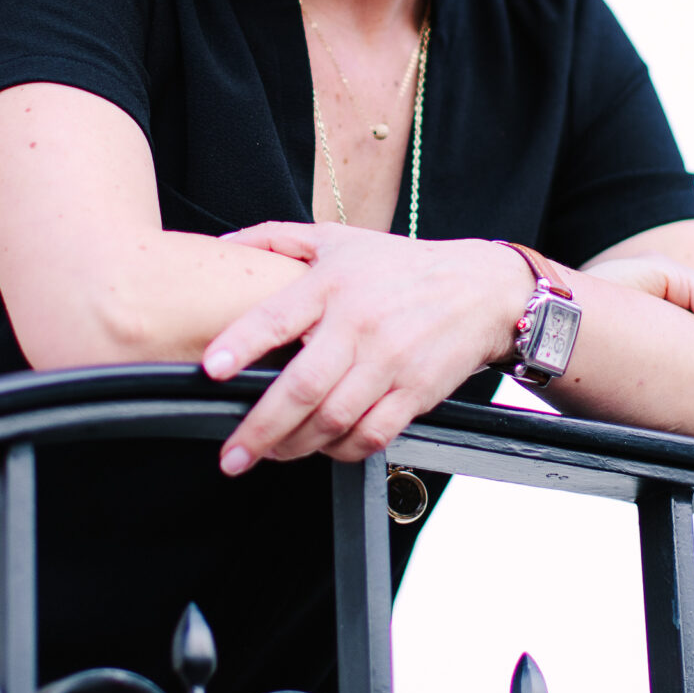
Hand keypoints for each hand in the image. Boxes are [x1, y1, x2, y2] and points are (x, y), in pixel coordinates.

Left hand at [203, 225, 530, 472]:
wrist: (481, 289)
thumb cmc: (402, 266)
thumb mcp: (339, 240)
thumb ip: (277, 239)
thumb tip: (224, 245)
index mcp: (332, 285)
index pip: (278, 316)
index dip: (242, 344)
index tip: (212, 369)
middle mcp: (359, 324)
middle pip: (302, 386)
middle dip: (260, 428)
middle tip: (231, 454)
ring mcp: (389, 362)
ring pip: (333, 420)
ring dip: (295, 446)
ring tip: (270, 453)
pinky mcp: (415, 392)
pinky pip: (372, 434)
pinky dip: (342, 451)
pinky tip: (323, 448)